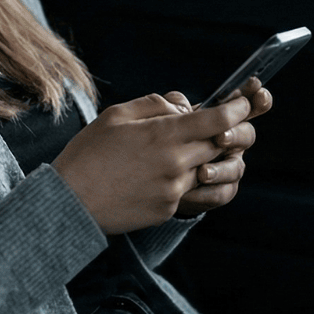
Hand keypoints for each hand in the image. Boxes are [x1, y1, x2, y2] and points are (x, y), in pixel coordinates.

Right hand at [53, 88, 259, 234]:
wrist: (70, 202)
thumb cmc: (87, 154)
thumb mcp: (114, 116)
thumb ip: (152, 104)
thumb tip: (180, 106)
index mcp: (163, 135)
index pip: (218, 119)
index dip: (237, 109)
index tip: (242, 103)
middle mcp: (176, 163)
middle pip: (220, 144)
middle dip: (223, 132)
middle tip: (214, 126)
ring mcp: (174, 189)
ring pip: (206, 168)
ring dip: (201, 157)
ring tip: (176, 152)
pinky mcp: (168, 209)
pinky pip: (188, 190)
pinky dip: (181, 179)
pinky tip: (154, 176)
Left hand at [163, 78, 272, 216]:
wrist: (149, 181)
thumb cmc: (159, 144)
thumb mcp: (162, 122)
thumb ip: (174, 108)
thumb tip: (181, 104)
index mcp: (219, 121)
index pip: (243, 106)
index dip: (255, 98)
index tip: (257, 90)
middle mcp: (229, 142)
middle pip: (247, 135)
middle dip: (236, 135)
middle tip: (220, 137)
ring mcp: (227, 167)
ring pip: (237, 167)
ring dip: (221, 169)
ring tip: (203, 173)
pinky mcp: (219, 191)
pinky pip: (223, 193)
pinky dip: (208, 192)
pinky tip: (189, 193)